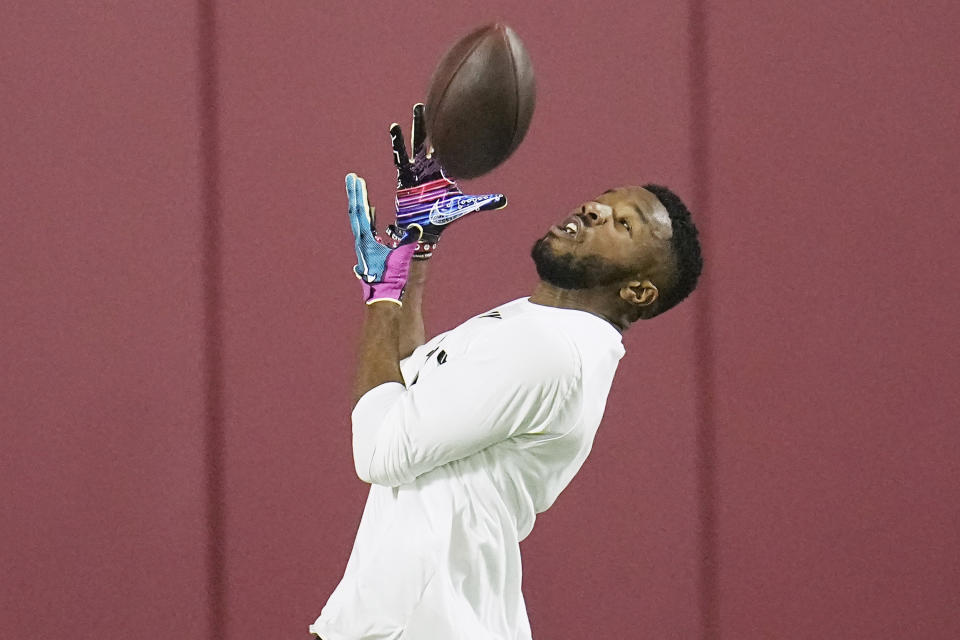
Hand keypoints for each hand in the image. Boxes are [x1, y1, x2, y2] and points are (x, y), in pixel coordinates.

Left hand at [346, 172, 421, 304]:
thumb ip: (408, 241)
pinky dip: (368, 216)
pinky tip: (372, 210)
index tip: (356, 179)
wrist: (382, 296)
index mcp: (365, 240)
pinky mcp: (369, 249)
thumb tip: (417, 226)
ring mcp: (363, 245)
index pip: (360, 212)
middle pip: (356, 211)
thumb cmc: (390, 278)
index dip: (359, 194)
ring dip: (360, 202)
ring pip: (360, 219)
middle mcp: (361, 240)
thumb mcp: (401, 257)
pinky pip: (367, 227)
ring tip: (360, 188)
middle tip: (351, 177)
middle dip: (355, 193)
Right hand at [386, 103, 506, 258]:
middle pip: (431, 139)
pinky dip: (397, 142)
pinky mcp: (405, 176)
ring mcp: (417, 169)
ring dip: (417, 126)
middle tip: (435, 103)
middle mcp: (430, 165)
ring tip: (418, 108)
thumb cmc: (444, 216)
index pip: (449, 147)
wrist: (426, 228)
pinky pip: (400, 156)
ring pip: (417, 143)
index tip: (456, 116)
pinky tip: (395, 128)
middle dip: (432, 123)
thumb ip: (484, 202)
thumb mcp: (466, 207)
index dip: (452, 133)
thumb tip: (504, 201)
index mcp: (445, 169)